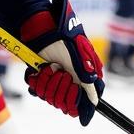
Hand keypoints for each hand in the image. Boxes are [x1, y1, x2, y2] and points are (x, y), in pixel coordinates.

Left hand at [20, 0, 103, 125]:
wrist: (43, 28)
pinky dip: (37, 82)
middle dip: (60, 88)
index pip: (83, 105)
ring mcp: (56, 82)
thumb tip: (95, 100)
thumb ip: (88, 81)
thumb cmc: (65, 39)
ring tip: (50, 67)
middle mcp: (71, 83)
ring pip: (51, 99)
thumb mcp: (80, 58)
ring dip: (48, 83)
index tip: (73, 90)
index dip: (77, 102)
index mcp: (84, 80)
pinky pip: (38, 92)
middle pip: (65, 105)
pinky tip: (40, 70)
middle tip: (61, 72)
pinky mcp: (42, 79)